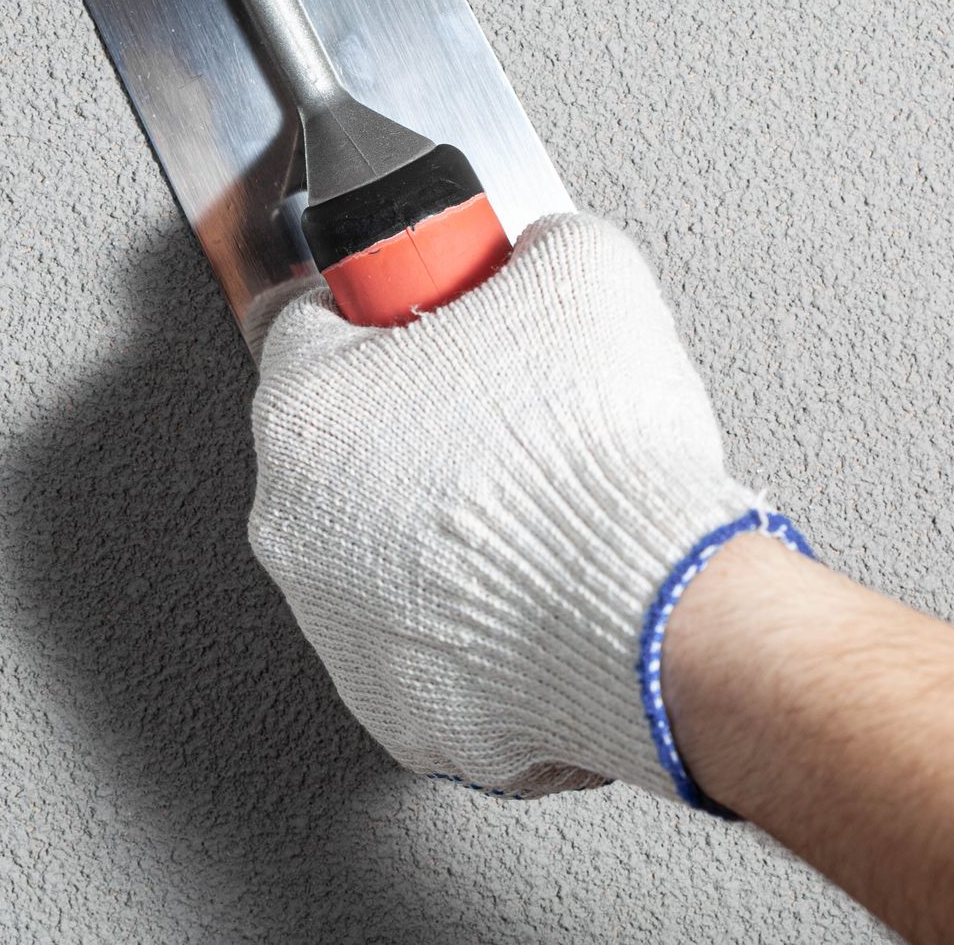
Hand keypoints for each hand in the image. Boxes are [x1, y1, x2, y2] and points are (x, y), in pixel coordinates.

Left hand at [248, 213, 810, 803]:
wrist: (662, 620)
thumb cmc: (601, 460)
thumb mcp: (582, 271)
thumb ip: (525, 248)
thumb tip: (531, 255)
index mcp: (305, 410)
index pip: (311, 322)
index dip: (389, 306)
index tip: (433, 315)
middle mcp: (291, 526)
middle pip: (340, 445)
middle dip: (413, 423)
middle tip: (503, 416)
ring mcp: (335, 626)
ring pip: (372, 551)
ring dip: (433, 527)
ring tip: (530, 511)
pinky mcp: (394, 706)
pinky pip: (420, 643)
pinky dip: (467, 621)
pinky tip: (534, 590)